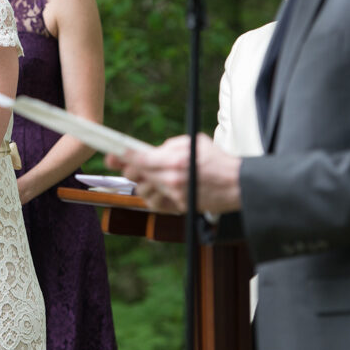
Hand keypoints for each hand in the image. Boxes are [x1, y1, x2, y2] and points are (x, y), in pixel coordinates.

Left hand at [105, 133, 241, 213]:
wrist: (238, 185)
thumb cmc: (217, 160)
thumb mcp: (192, 142)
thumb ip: (168, 146)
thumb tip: (150, 151)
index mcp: (174, 161)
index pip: (138, 158)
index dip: (121, 156)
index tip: (110, 153)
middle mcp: (172, 180)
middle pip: (136, 175)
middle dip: (127, 168)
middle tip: (122, 162)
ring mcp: (175, 196)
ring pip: (143, 191)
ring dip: (141, 182)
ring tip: (144, 174)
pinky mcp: (179, 207)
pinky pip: (156, 203)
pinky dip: (153, 195)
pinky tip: (156, 187)